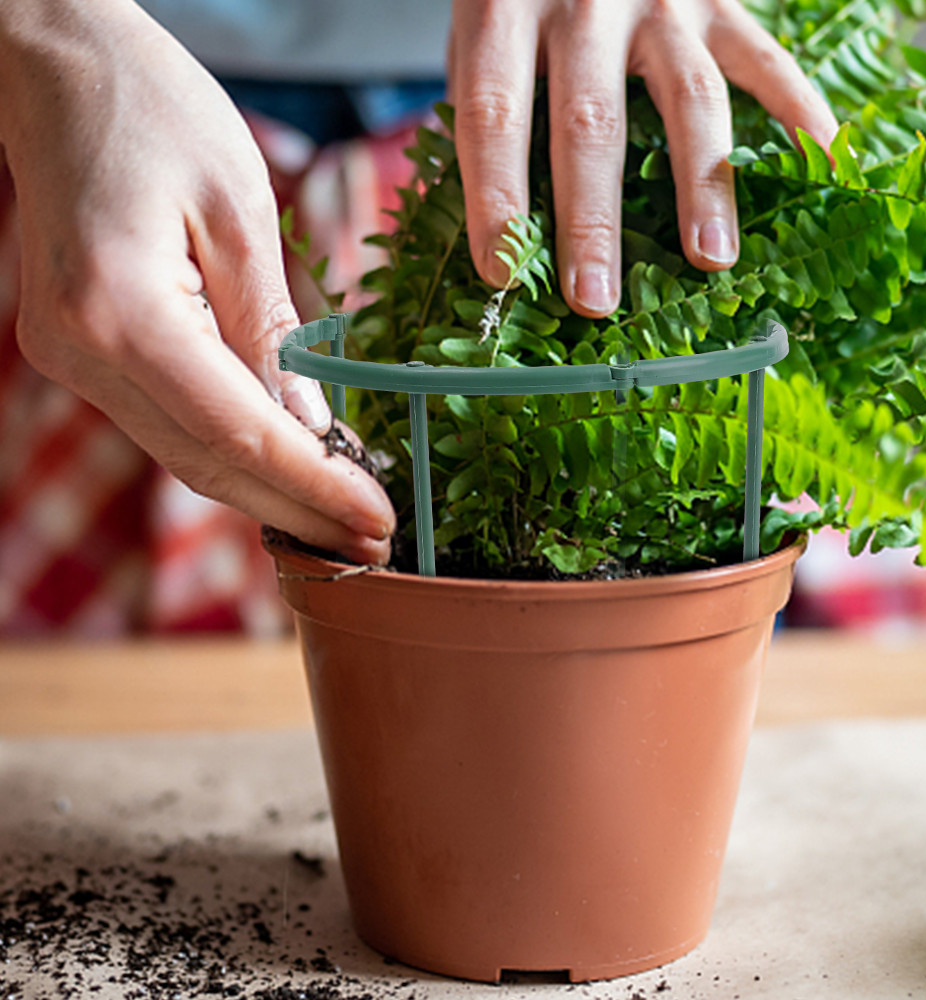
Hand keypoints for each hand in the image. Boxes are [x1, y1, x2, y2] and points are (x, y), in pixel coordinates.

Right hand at [0, 0, 393, 563]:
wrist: (57, 69)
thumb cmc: (155, 113)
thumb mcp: (242, 213)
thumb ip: (276, 331)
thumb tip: (314, 426)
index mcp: (123, 312)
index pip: (241, 434)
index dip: (316, 487)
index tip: (380, 521)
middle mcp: (84, 353)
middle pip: (211, 464)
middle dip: (301, 512)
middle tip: (374, 545)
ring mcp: (74, 360)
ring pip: (188, 457)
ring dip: (270, 494)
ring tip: (345, 520)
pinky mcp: (84, 354)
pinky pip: (171, 426)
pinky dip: (234, 456)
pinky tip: (289, 470)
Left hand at [450, 0, 838, 315]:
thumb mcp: (480, 36)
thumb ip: (481, 114)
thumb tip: (494, 227)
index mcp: (506, 12)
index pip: (495, 118)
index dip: (496, 199)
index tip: (500, 274)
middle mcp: (586, 1)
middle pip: (591, 124)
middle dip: (593, 222)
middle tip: (595, 298)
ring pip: (691, 99)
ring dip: (703, 187)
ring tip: (711, 260)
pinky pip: (768, 60)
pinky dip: (801, 115)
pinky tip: (823, 168)